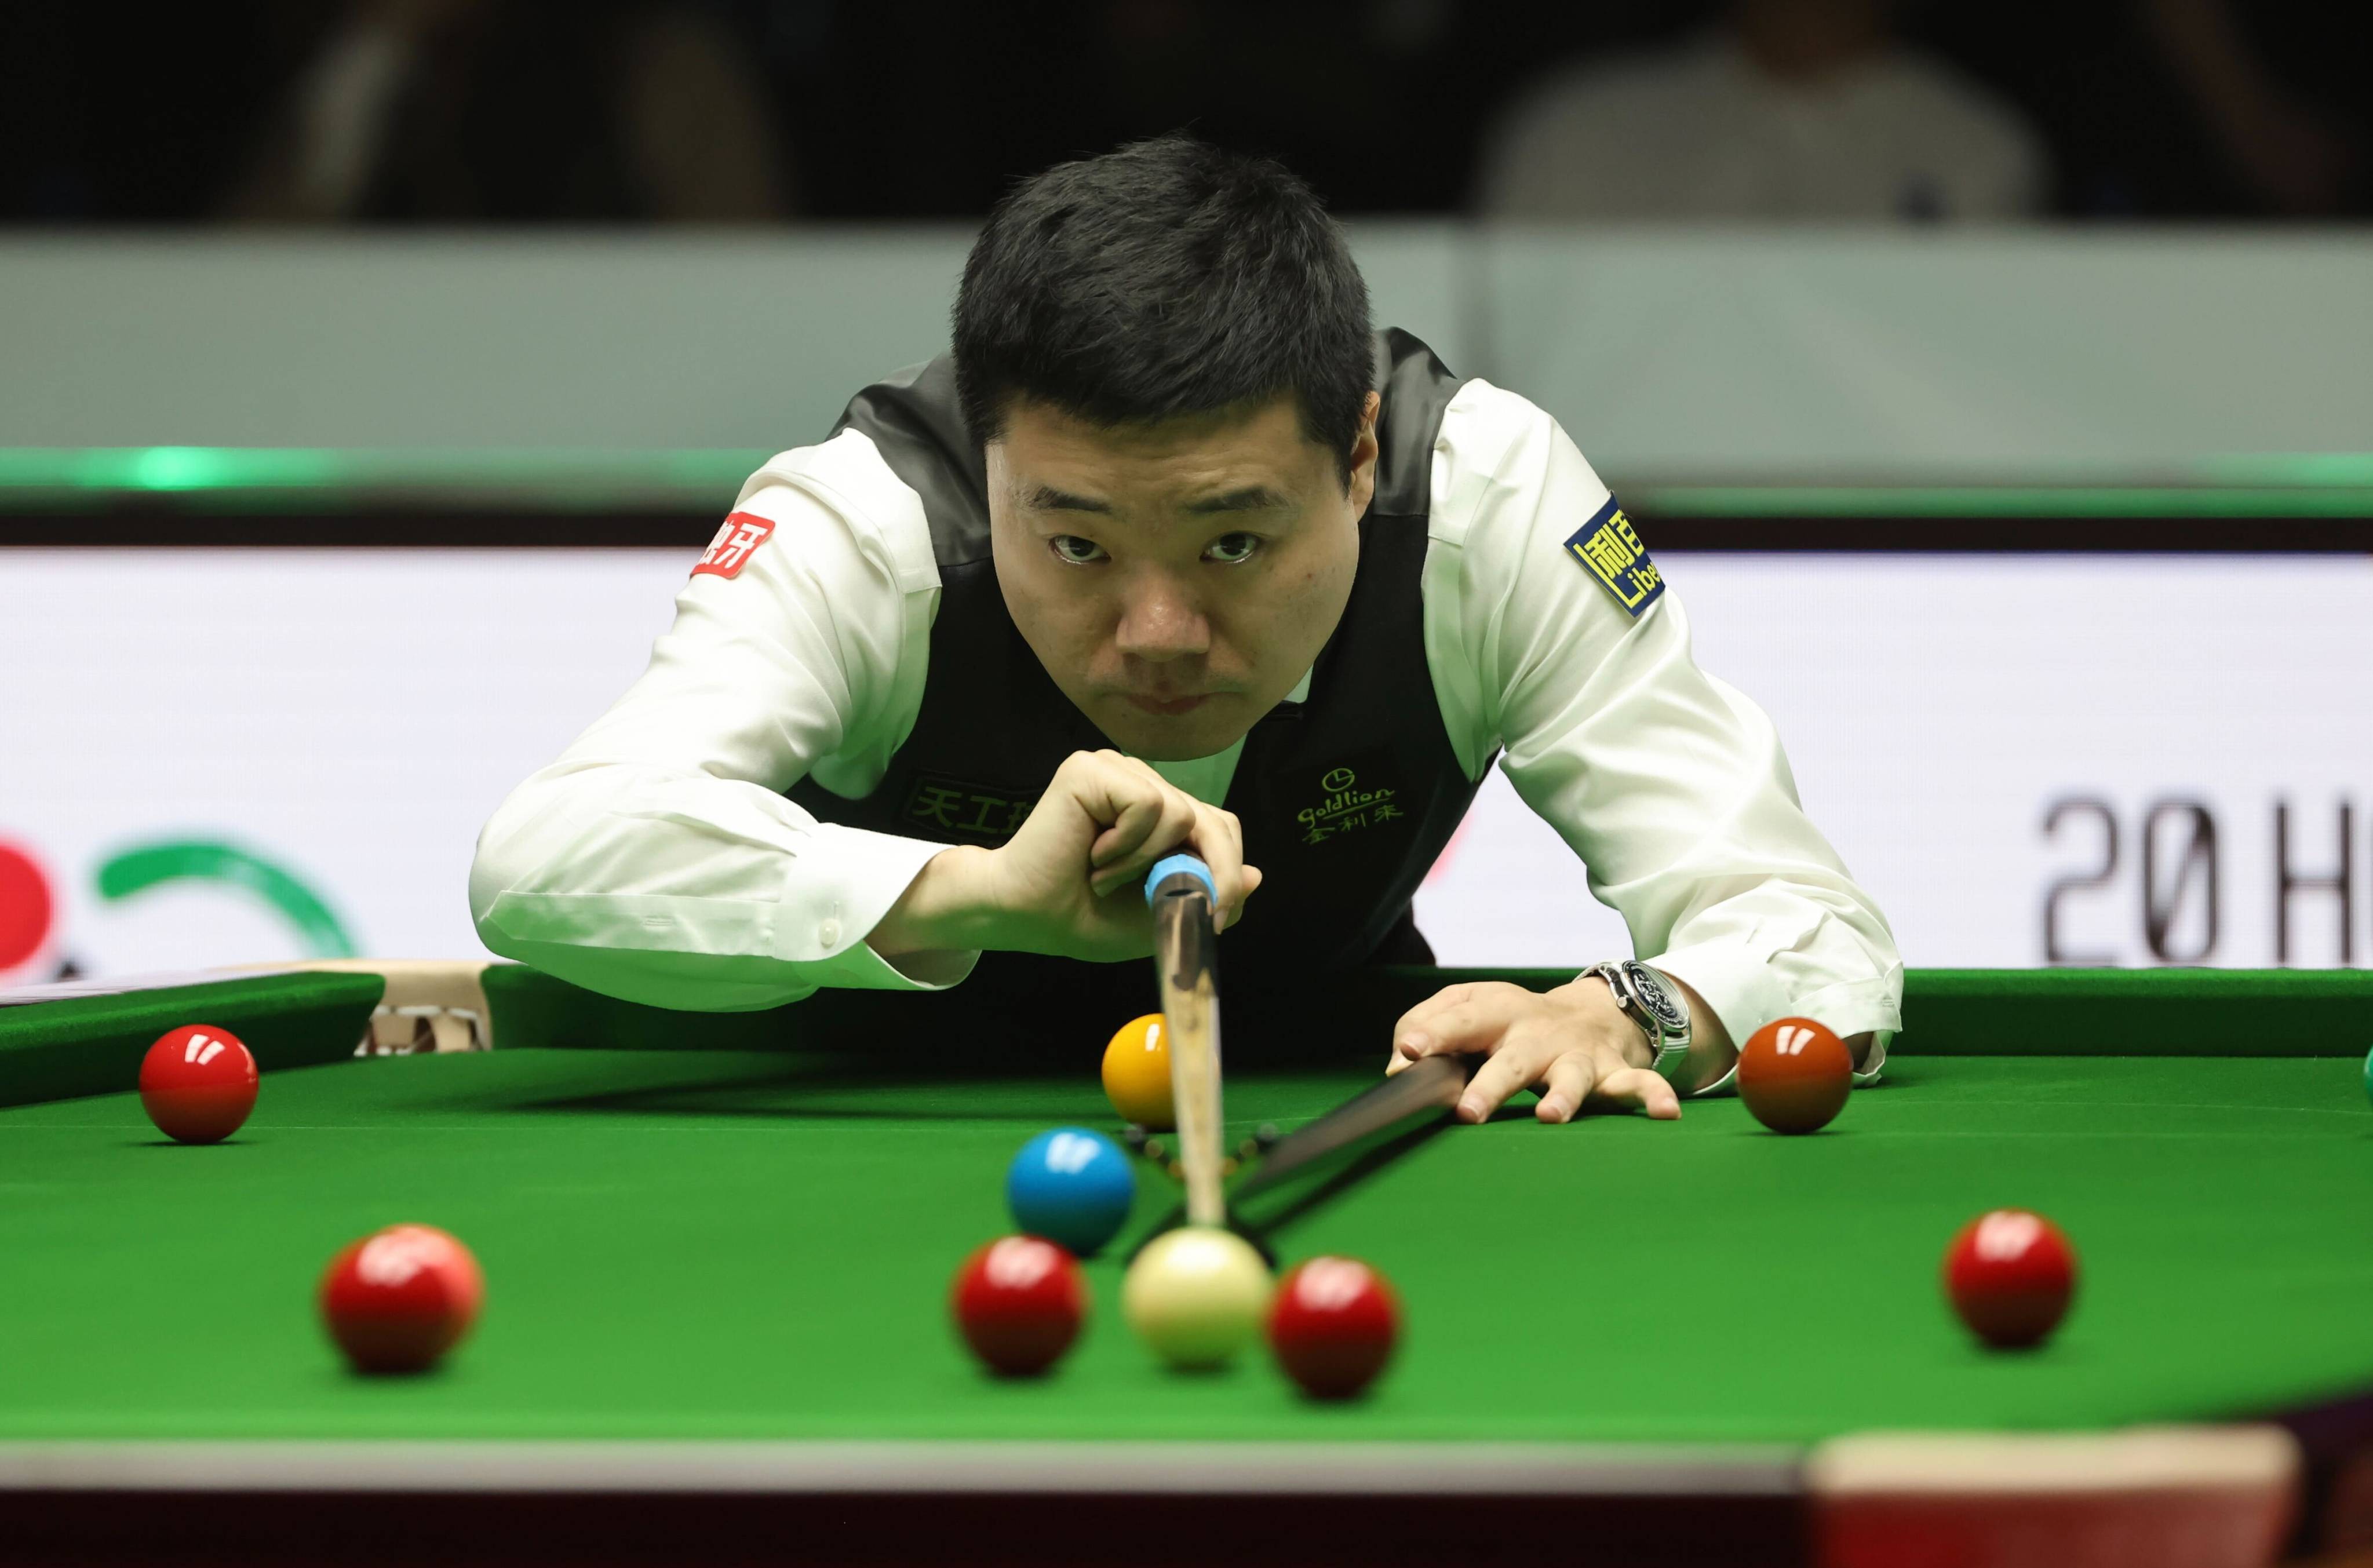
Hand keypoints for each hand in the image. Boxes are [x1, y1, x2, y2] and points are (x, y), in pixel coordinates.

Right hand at [869, 749, 1259, 962]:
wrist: (1026, 915)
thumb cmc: (1083, 915)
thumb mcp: (1160, 916)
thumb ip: (1207, 895)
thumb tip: (1258, 875)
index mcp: (1157, 811)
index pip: (1219, 825)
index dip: (1226, 869)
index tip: (1211, 914)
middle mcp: (1139, 782)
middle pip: (1212, 817)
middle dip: (1209, 870)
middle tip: (1178, 905)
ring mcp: (1115, 770)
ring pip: (1180, 811)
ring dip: (1147, 861)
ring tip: (1104, 874)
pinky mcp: (1092, 769)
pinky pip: (1148, 804)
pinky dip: (1128, 845)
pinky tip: (1093, 856)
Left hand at [1386, 979, 1680, 1124]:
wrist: (1588, 1012)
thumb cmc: (1509, 1021)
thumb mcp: (1465, 1010)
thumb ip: (1425, 1029)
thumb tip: (1397, 1067)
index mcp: (1495, 1013)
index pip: (1459, 1019)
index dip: (1433, 1033)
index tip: (1409, 1053)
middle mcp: (1536, 1034)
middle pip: (1510, 1059)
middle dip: (1491, 1085)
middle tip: (1467, 1111)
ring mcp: (1576, 1055)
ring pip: (1571, 1077)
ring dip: (1563, 1096)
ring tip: (1551, 1115)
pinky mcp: (1612, 1073)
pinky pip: (1638, 1085)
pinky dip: (1653, 1097)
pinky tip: (1666, 1112)